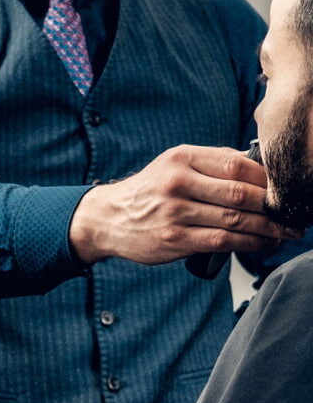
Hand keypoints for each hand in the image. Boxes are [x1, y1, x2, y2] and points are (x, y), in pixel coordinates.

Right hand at [69, 145, 297, 265]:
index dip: (267, 179)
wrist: (108, 218)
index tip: (285, 188)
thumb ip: (212, 163)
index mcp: (181, 158)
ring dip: (269, 228)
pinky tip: (263, 243)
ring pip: (236, 220)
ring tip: (287, 231)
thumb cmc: (149, 191)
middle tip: (294, 213)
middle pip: (240, 193)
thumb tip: (260, 168)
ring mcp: (175, 212)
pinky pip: (223, 242)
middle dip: (274, 206)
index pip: (236, 165)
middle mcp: (177, 182)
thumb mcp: (174, 165)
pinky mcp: (175, 239)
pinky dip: (250, 244)